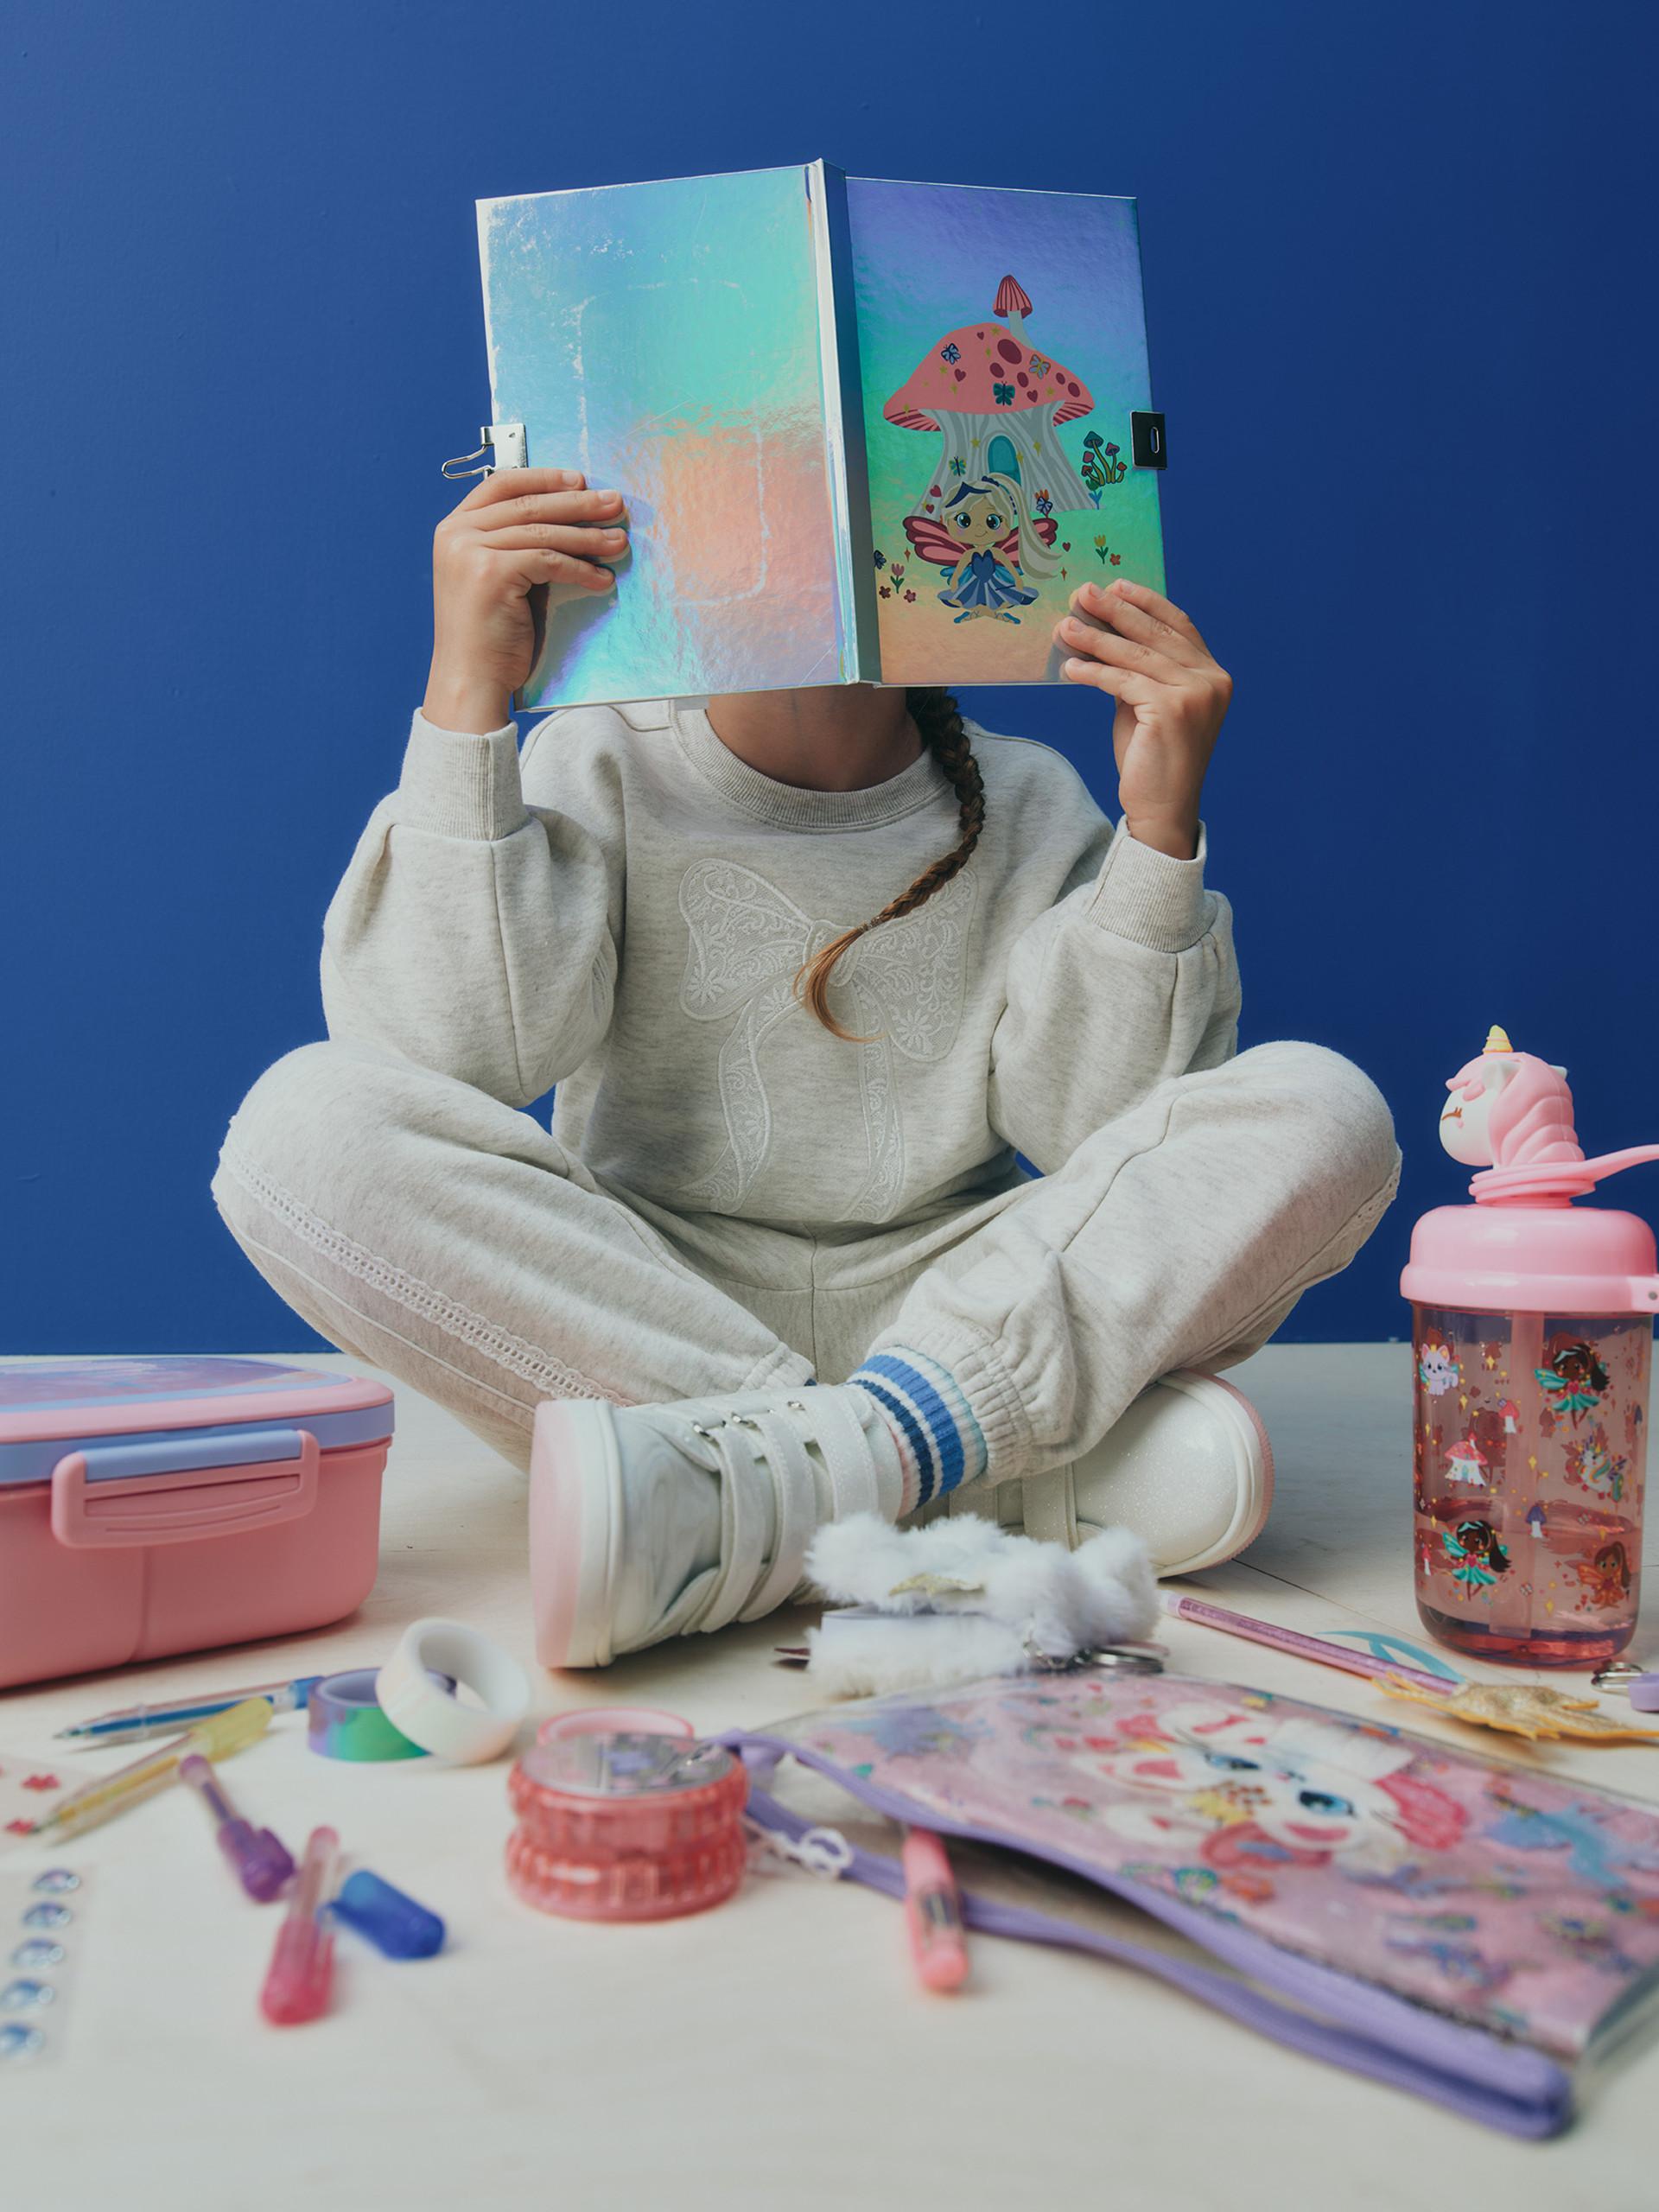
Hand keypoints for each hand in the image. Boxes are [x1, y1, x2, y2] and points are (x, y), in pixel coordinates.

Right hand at [422, 468, 628, 733]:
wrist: (469, 680)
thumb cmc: (488, 637)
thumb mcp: (496, 577)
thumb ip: (514, 545)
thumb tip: (569, 520)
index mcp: (454, 528)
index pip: (503, 484)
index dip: (545, 478)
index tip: (581, 480)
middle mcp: (456, 533)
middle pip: (529, 504)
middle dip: (578, 503)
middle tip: (615, 503)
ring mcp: (470, 551)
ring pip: (543, 532)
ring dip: (588, 536)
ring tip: (619, 541)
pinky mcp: (490, 572)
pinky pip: (548, 561)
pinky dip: (580, 568)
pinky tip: (601, 578)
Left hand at [1054, 579, 1231, 858]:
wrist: (1162, 809)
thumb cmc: (1152, 760)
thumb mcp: (1147, 705)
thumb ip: (1138, 672)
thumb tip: (1103, 634)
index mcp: (1213, 674)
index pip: (1178, 625)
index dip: (1146, 602)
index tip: (1116, 585)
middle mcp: (1211, 679)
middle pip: (1154, 634)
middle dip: (1114, 611)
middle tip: (1081, 593)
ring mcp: (1195, 693)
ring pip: (1135, 655)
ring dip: (1095, 638)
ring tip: (1065, 627)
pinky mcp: (1171, 709)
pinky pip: (1123, 681)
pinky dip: (1093, 672)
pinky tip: (1070, 667)